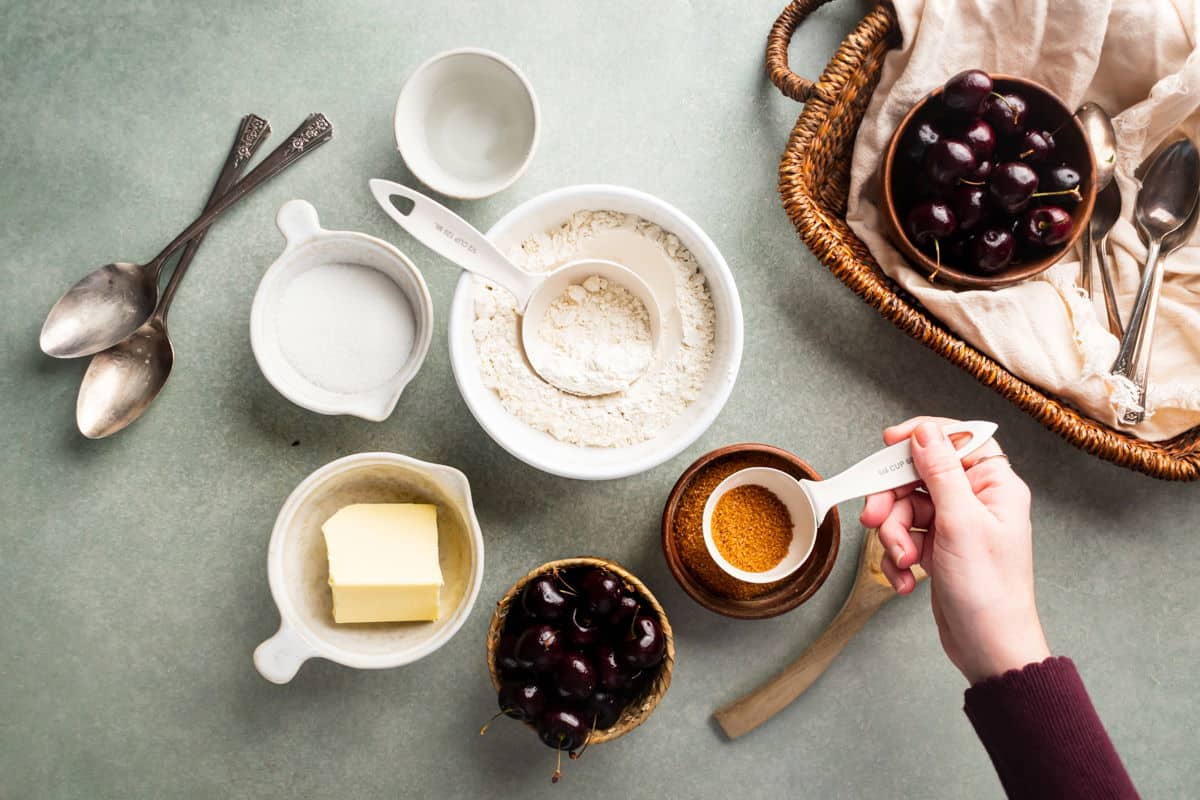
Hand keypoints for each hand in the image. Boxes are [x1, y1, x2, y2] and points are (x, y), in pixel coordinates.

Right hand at [859, 417, 1048, 683]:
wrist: (989, 648)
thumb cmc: (989, 591)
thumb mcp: (960, 523)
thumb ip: (940, 473)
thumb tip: (924, 433)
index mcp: (994, 486)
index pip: (958, 439)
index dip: (923, 436)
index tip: (889, 442)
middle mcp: (976, 501)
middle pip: (920, 476)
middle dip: (894, 500)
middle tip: (875, 519)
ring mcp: (956, 526)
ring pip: (907, 509)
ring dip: (895, 536)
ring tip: (904, 561)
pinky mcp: (939, 549)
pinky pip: (906, 537)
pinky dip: (899, 557)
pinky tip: (907, 578)